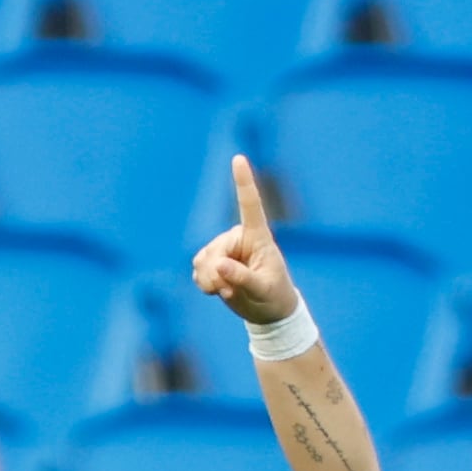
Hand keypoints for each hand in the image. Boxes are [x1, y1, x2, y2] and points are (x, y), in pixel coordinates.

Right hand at [189, 154, 302, 328]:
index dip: (243, 182)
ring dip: (210, 281)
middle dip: (218, 275)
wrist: (267, 312)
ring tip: (228, 291)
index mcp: (258, 237)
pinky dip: (205, 283)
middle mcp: (238, 237)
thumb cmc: (274, 296)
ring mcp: (223, 248)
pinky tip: (218, 289)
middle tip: (231, 290)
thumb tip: (220, 266)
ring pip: (202, 261)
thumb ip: (243, 279)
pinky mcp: (212, 260)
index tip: (239, 158)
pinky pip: (197, 269)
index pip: (250, 206)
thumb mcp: (263, 289)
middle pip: (215, 251)